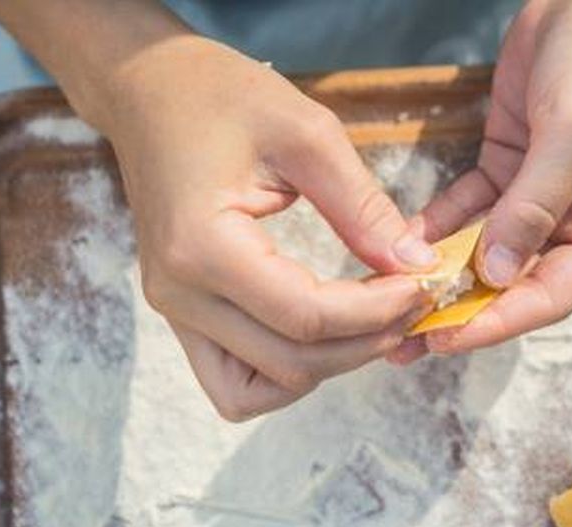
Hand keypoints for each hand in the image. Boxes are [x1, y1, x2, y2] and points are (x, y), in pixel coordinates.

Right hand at [105, 36, 435, 418]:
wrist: (149, 91)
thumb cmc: (221, 96)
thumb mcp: (306, 133)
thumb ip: (363, 207)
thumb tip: (415, 265)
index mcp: (202, 246)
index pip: (306, 317)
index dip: (377, 312)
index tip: (423, 284)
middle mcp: (179, 293)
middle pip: (291, 364)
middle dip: (365, 342)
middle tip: (413, 302)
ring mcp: (175, 311)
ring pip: (260, 390)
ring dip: (327, 367)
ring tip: (372, 321)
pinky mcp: (183, 314)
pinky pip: (236, 381)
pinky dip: (286, 372)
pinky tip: (327, 331)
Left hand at [391, 0, 571, 363]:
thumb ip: (535, 206)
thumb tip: (493, 274)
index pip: (552, 295)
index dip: (497, 322)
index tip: (444, 338)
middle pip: (516, 283)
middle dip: (462, 309)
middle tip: (403, 338)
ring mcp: (544, 196)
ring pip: (488, 251)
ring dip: (443, 277)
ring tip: (390, 306)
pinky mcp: (512, 166)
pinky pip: (470, 209)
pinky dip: (438, 227)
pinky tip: (398, 244)